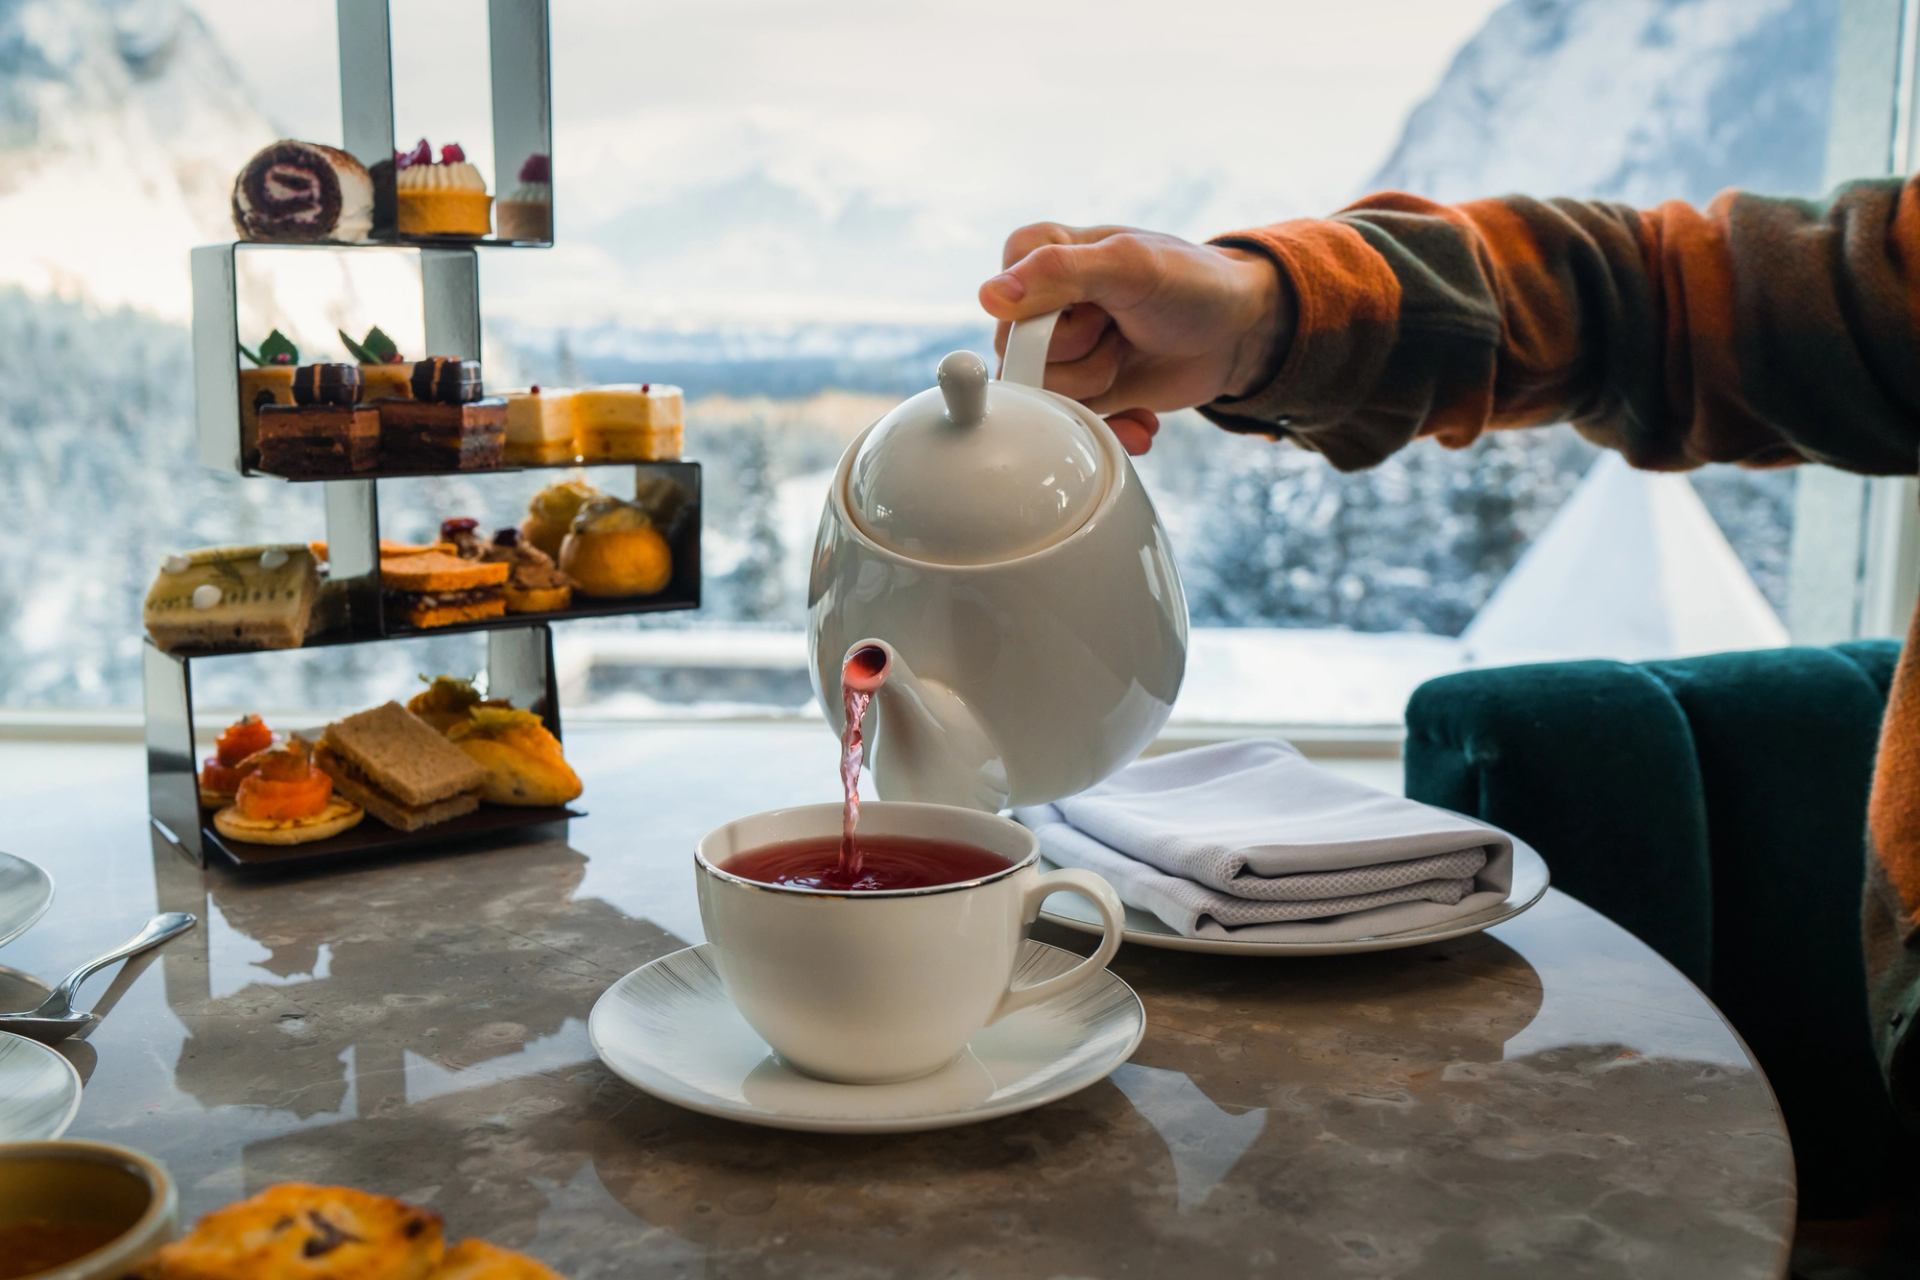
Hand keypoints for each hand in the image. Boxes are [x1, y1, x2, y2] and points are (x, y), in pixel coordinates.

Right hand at [979, 223, 1289, 454]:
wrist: (1239, 333)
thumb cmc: (1190, 282)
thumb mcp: (1130, 266)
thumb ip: (1059, 273)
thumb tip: (989, 297)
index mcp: (1036, 255)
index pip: (1003, 304)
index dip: (1052, 322)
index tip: (1098, 307)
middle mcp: (1037, 305)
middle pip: (1020, 360)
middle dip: (1082, 357)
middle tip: (1120, 330)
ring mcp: (1057, 353)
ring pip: (1043, 399)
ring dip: (1099, 391)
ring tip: (1129, 356)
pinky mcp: (1079, 394)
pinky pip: (1068, 428)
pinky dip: (1110, 432)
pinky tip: (1140, 420)